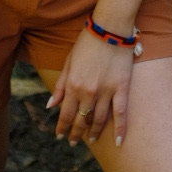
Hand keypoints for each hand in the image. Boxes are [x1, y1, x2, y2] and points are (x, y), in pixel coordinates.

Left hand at [49, 25, 135, 147]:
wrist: (109, 29)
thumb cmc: (86, 43)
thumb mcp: (68, 62)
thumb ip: (60, 86)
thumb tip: (50, 105)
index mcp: (72, 86)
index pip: (66, 114)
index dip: (62, 127)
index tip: (60, 136)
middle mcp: (88, 92)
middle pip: (82, 120)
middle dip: (76, 133)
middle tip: (73, 141)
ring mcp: (106, 92)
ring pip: (99, 120)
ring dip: (94, 132)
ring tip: (91, 139)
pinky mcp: (121, 89)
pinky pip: (121, 113)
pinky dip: (120, 130)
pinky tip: (119, 142)